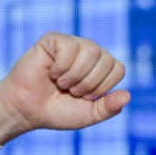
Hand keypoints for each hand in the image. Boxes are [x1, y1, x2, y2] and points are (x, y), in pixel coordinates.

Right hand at [0, 33, 129, 144]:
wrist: (27, 110)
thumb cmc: (57, 111)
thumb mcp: (88, 115)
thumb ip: (109, 108)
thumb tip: (128, 96)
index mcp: (101, 68)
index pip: (118, 69)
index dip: (102, 88)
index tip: (84, 97)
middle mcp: (89, 52)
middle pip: (107, 59)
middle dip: (89, 84)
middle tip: (71, 91)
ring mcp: (72, 44)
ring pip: (91, 51)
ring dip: (76, 76)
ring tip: (61, 83)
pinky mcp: (53, 40)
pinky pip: (69, 48)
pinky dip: (61, 67)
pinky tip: (51, 73)